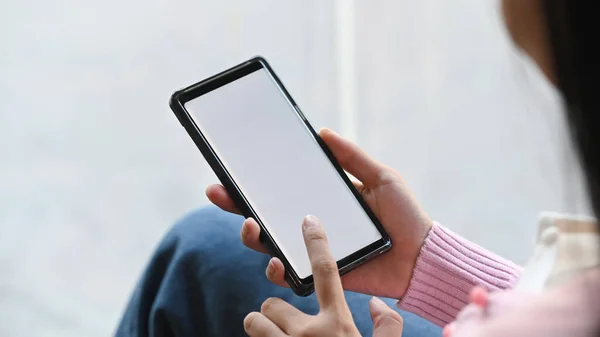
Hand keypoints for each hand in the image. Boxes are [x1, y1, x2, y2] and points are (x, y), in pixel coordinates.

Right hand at [207, 128, 431, 298]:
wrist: (423, 257)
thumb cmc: (405, 216)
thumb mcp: (381, 177)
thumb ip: (352, 157)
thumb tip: (321, 132)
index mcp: (323, 202)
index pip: (281, 191)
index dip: (255, 183)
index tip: (231, 172)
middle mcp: (312, 227)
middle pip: (266, 217)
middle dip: (237, 206)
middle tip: (218, 193)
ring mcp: (314, 252)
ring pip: (270, 246)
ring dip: (252, 237)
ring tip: (250, 226)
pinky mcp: (322, 276)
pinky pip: (292, 276)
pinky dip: (278, 271)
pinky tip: (276, 262)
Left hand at [244, 215, 403, 336]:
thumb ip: (388, 327)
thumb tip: (374, 301)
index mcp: (338, 327)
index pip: (327, 272)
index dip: (317, 242)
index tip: (308, 221)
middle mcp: (307, 336)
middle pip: (273, 301)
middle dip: (275, 309)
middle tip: (286, 323)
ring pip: (254, 321)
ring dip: (260, 326)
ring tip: (272, 336)